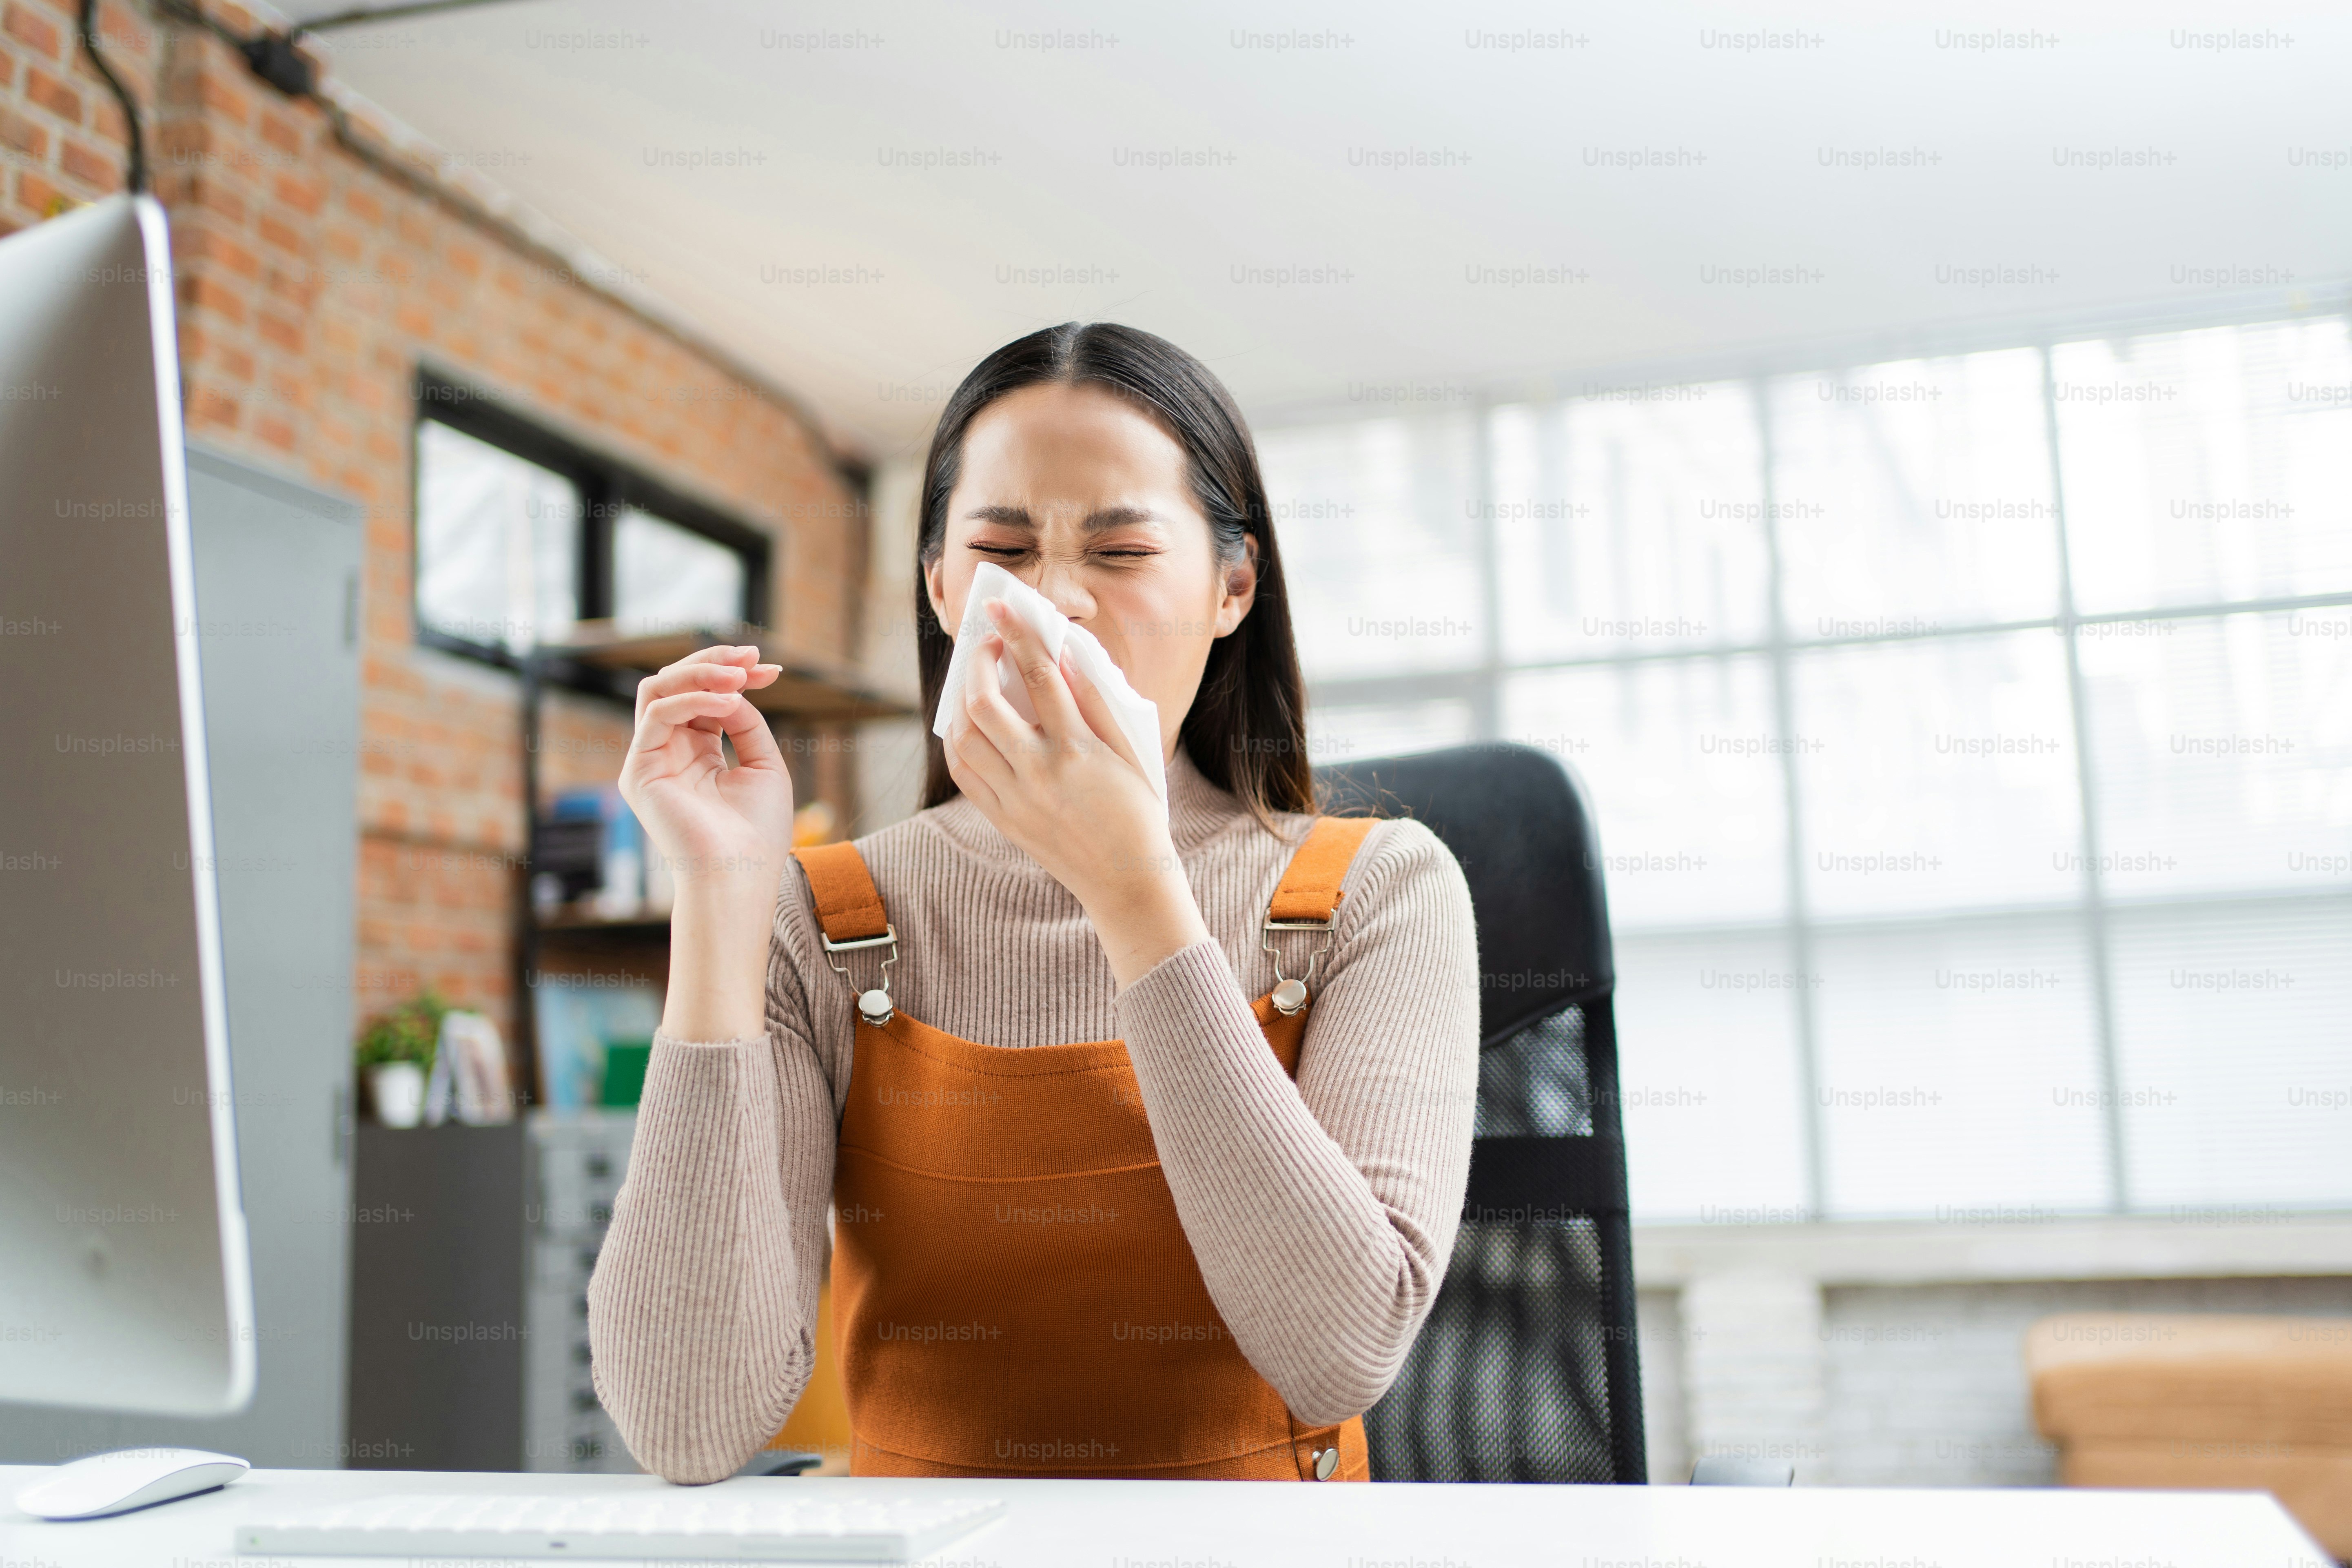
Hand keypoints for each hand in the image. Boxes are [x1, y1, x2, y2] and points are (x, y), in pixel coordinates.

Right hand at [619, 646, 792, 1039]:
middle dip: (715, 662)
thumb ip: (746, 724)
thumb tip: (733, 691)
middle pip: (676, 685)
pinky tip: (727, 701)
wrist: (739, 876)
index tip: (772, 669)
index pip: (705, 698)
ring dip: (701, 673)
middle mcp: (668, 753)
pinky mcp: (638, 772)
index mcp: (697, 754)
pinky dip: (693, 699)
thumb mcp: (763, 766)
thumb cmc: (756, 834)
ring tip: (740, 675)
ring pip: (658, 689)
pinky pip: (657, 715)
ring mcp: (649, 761)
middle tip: (752, 657)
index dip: (736, 676)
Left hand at [942, 601, 1209, 987]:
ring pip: (964, 736)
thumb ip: (1099, 702)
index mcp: (1077, 749)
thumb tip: (1067, 657)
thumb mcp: (1132, 751)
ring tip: (977, 683)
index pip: (1039, 676)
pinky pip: (964, 771)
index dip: (1017, 634)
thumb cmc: (1138, 810)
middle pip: (986, 702)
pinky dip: (959, 741)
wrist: (1126, 880)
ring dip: (963, 699)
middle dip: (978, 662)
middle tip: (988, 645)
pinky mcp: (1002, 819)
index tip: (1002, 607)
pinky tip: (969, 726)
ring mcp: (1015, 798)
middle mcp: (1039, 771)